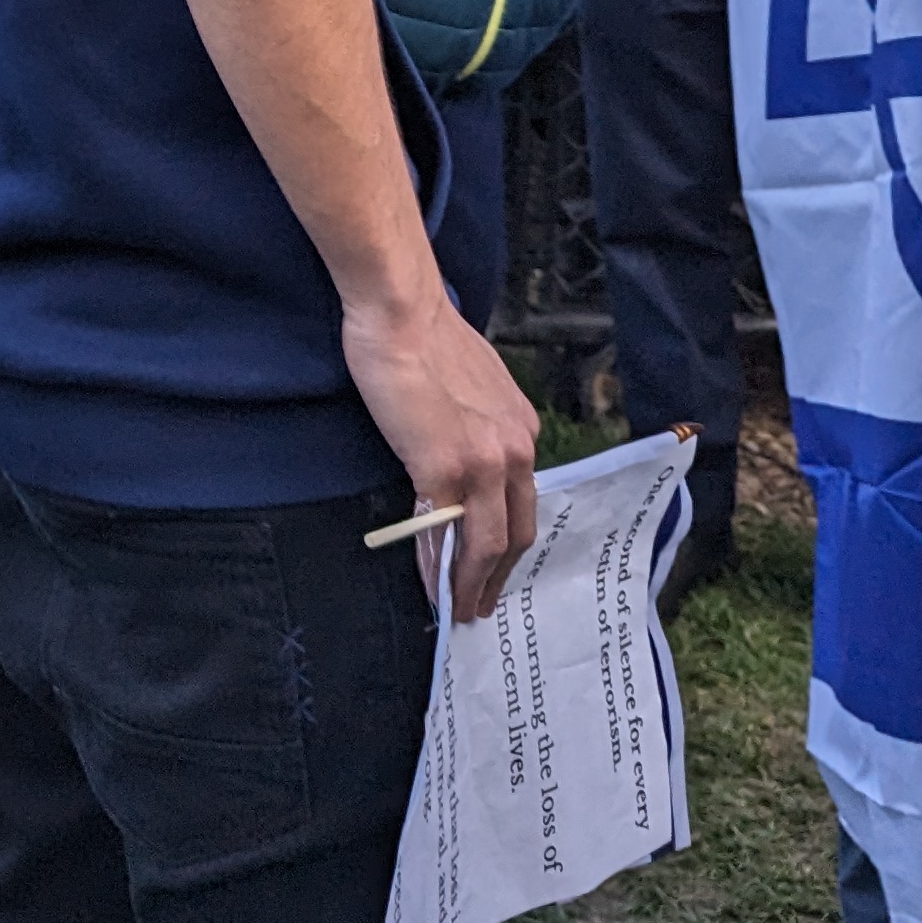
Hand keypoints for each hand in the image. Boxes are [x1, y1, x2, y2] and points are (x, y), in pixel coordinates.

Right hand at [336, 290, 542, 621]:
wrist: (400, 312)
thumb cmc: (422, 337)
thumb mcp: (471, 385)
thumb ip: (474, 424)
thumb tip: (457, 448)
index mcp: (521, 431)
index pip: (521, 502)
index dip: (507, 541)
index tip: (494, 565)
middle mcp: (514, 451)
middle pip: (515, 533)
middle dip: (498, 576)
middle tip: (481, 604)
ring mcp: (482, 464)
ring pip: (487, 543)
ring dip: (473, 584)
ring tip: (459, 610)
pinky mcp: (443, 469)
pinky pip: (443, 533)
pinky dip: (438, 567)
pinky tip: (431, 586)